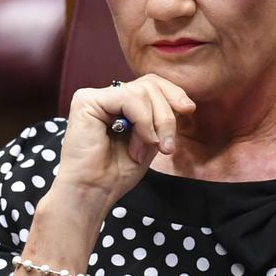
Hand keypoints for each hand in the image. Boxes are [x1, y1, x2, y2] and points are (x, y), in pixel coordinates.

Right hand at [54, 74, 195, 205]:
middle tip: (167, 146)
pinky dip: (142, 121)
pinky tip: (137, 144)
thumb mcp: (151, 140)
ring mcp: (95, 96)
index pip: (152, 84)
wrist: (93, 192)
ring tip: (143, 150)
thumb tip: (185, 102)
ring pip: (142, 91)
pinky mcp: (86, 101)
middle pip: (150, 84)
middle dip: (166, 115)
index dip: (173, 93)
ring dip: (153, 124)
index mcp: (121, 104)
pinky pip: (128, 98)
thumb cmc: (117, 172)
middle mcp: (107, 96)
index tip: (189, 110)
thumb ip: (161, 118)